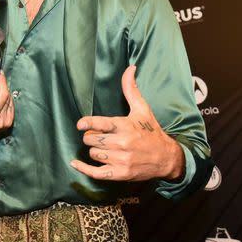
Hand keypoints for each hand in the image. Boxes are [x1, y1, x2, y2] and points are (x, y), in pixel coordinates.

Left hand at [70, 65, 183, 180]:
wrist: (166, 158)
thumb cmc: (151, 131)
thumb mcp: (142, 109)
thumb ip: (131, 89)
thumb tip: (130, 68)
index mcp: (125, 126)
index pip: (101, 124)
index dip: (87, 123)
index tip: (80, 124)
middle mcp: (123, 143)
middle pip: (92, 139)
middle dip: (91, 136)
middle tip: (97, 136)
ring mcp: (121, 160)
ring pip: (93, 153)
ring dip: (94, 150)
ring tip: (103, 147)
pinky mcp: (120, 174)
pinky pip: (96, 173)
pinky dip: (84, 169)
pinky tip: (75, 163)